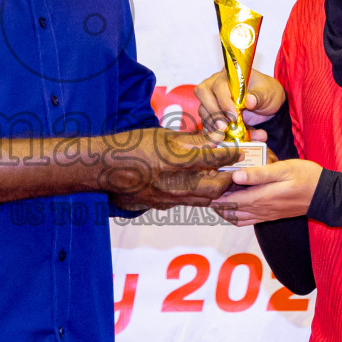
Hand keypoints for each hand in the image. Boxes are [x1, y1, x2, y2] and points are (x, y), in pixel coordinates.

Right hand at [102, 128, 236, 209]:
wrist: (101, 168)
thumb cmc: (130, 145)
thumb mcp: (162, 135)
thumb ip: (192, 139)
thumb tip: (217, 137)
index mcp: (172, 160)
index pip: (212, 158)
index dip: (230, 154)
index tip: (239, 150)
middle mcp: (172, 183)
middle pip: (215, 187)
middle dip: (230, 178)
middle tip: (235, 169)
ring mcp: (167, 198)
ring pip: (204, 199)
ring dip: (217, 190)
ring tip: (223, 178)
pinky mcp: (161, 206)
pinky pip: (188, 204)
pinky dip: (199, 196)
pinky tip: (200, 186)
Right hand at [193, 67, 285, 142]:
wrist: (267, 104)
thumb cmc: (266, 92)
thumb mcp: (268, 93)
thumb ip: (259, 96)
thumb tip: (249, 101)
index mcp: (229, 74)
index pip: (219, 85)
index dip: (224, 101)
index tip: (234, 116)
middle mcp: (216, 84)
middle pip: (203, 94)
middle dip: (213, 113)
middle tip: (224, 127)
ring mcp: (212, 99)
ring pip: (203, 110)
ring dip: (212, 124)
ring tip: (225, 135)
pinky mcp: (213, 114)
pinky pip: (207, 123)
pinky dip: (214, 132)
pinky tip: (225, 139)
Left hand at [213, 159, 322, 226]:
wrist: (324, 195)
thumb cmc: (306, 177)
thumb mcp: (283, 169)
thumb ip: (259, 174)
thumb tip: (235, 175)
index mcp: (262, 197)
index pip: (230, 201)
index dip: (215, 195)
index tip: (205, 185)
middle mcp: (261, 209)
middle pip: (230, 211)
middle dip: (215, 203)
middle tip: (205, 190)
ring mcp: (265, 215)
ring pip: (237, 218)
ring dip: (224, 210)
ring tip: (214, 196)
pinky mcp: (270, 216)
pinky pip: (247, 221)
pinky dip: (234, 216)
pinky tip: (231, 205)